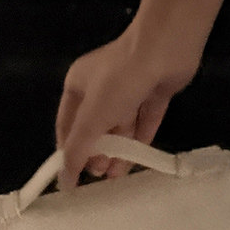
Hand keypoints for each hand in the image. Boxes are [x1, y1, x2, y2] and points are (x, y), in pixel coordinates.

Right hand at [53, 29, 198, 190]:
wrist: (166, 48)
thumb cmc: (120, 80)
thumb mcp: (91, 117)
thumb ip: (76, 150)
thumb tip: (64, 180)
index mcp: (79, 84)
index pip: (67, 123)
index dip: (67, 150)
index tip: (70, 177)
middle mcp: (103, 85)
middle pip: (95, 125)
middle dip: (95, 151)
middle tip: (98, 174)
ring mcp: (131, 87)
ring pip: (121, 125)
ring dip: (117, 150)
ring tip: (114, 177)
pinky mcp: (154, 91)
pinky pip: (144, 120)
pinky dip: (139, 140)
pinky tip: (135, 162)